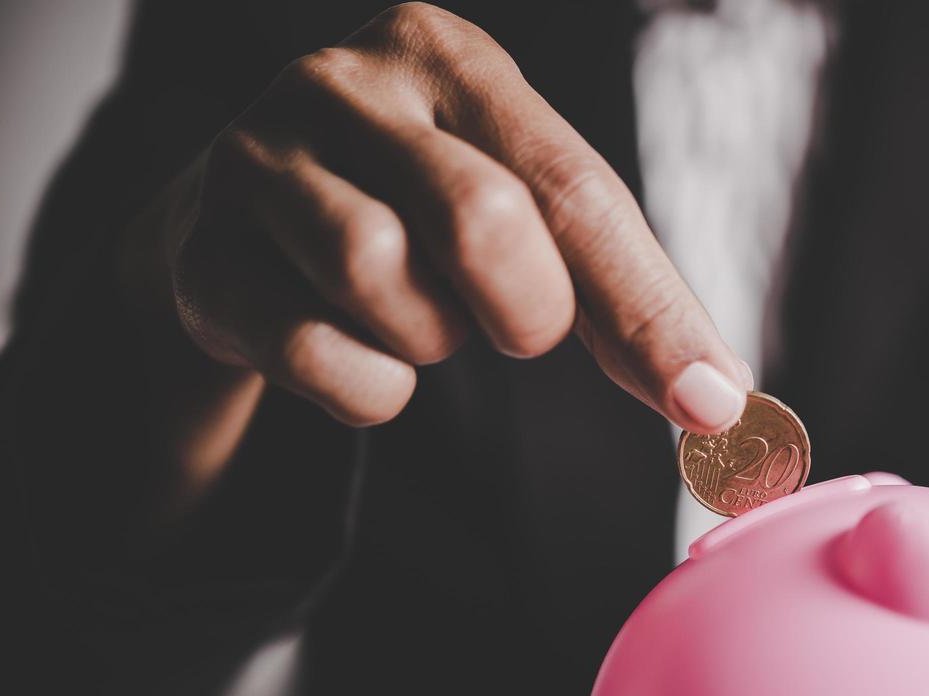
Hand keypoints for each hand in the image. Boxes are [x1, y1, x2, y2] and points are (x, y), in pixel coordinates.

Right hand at [124, 2, 747, 432]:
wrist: (243, 224)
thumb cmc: (417, 212)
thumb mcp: (523, 210)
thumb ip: (621, 290)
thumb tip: (726, 404)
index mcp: (449, 58)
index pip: (574, 189)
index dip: (650, 307)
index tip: (711, 403)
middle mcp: (344, 84)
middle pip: (483, 221)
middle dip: (524, 310)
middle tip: (513, 327)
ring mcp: (257, 162)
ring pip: (383, 284)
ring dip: (429, 340)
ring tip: (416, 313)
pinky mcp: (202, 255)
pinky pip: (318, 358)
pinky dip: (366, 388)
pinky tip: (354, 347)